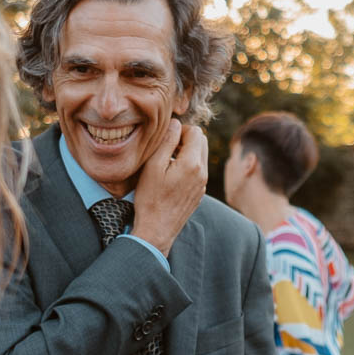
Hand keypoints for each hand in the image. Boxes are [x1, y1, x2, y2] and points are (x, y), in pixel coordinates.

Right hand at [131, 119, 206, 256]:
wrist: (157, 230)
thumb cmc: (151, 199)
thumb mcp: (153, 167)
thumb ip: (167, 142)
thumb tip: (176, 124)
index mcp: (192, 163)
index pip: (196, 131)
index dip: (180, 130)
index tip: (165, 141)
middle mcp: (203, 172)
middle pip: (202, 141)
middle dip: (186, 139)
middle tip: (166, 149)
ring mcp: (202, 184)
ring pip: (201, 155)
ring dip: (187, 152)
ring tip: (167, 161)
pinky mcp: (199, 192)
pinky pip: (198, 169)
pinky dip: (188, 165)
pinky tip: (171, 176)